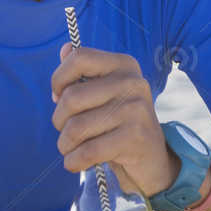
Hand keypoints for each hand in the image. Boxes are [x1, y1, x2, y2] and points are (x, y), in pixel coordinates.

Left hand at [51, 43, 175, 196]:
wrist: (152, 160)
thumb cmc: (118, 124)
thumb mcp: (102, 95)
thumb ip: (82, 72)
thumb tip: (65, 48)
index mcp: (123, 65)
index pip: (79, 58)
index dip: (59, 79)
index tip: (58, 97)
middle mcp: (133, 82)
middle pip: (71, 97)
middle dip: (59, 120)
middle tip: (66, 132)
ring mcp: (136, 110)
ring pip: (76, 127)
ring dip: (65, 144)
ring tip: (71, 149)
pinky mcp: (135, 138)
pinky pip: (88, 151)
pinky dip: (74, 161)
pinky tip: (75, 163)